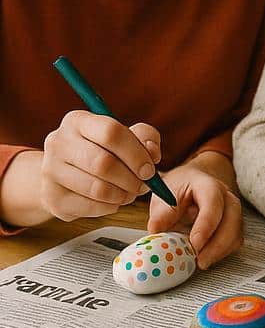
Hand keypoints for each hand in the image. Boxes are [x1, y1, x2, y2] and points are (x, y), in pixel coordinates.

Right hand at [40, 112, 161, 220]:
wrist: (68, 175)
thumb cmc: (106, 151)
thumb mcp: (128, 136)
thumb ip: (146, 138)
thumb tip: (151, 153)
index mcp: (77, 121)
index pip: (111, 132)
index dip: (136, 154)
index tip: (149, 169)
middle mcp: (58, 142)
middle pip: (103, 163)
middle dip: (131, 178)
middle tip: (143, 185)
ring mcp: (50, 170)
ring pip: (97, 188)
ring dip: (123, 195)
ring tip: (130, 193)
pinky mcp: (52, 197)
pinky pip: (91, 207)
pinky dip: (110, 206)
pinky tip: (113, 200)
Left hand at [147, 165, 242, 268]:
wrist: (189, 185)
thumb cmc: (178, 191)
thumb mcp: (163, 198)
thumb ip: (161, 215)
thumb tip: (157, 233)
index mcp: (207, 185)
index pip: (212, 203)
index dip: (206, 225)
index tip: (195, 244)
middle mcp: (225, 196)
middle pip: (231, 219)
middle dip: (217, 244)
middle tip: (200, 260)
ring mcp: (232, 211)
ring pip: (236, 233)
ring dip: (220, 251)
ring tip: (201, 262)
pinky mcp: (233, 225)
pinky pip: (234, 241)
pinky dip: (222, 252)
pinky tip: (207, 257)